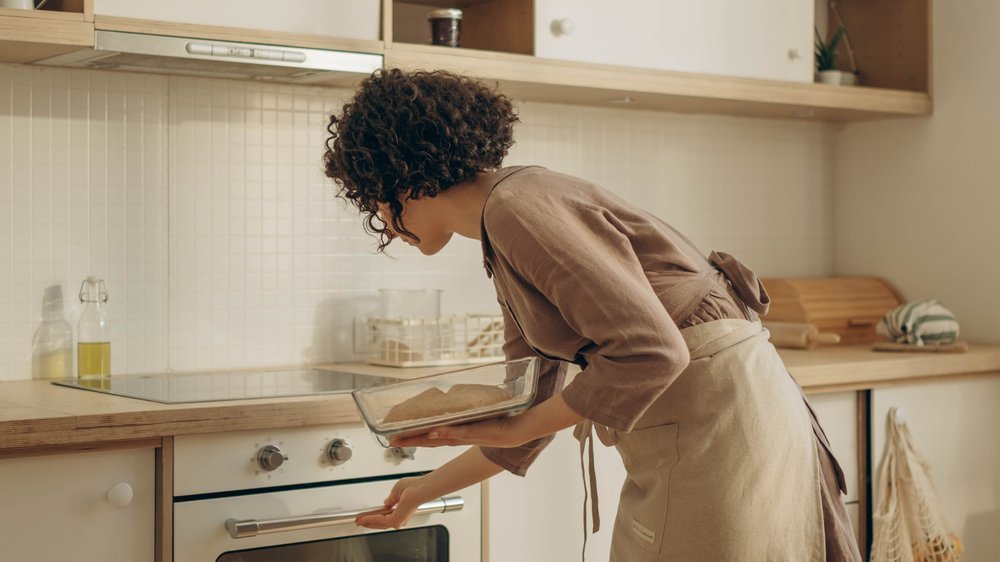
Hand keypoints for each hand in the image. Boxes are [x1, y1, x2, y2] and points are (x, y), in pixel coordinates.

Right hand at [355, 476, 431, 529]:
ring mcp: (398, 520)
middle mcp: (400, 517)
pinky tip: (364, 518)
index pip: (385, 516)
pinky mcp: (395, 520)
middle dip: (368, 521)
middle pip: (381, 522)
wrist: (420, 489)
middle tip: (359, 521)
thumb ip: (391, 499)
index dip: (374, 516)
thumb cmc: (414, 487)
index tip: (366, 516)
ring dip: (367, 521)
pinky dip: (370, 518)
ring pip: (379, 523)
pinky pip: (379, 520)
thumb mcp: (397, 491)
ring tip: (358, 520)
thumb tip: (386, 503)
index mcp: (402, 510)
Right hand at [388, 416, 525, 448]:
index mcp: (454, 434)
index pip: (428, 436)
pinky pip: (457, 432)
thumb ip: (464, 410)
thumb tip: (453, 397)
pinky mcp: (474, 431)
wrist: (514, 431)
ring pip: (437, 438)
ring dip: (420, 438)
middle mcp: (455, 437)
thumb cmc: (495, 423)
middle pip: (427, 440)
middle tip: (390, 440)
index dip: (411, 437)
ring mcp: (463, 435)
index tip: (394, 436)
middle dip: (409, 439)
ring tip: (402, 438)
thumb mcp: (475, 415)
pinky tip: (433, 430)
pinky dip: (445, 432)